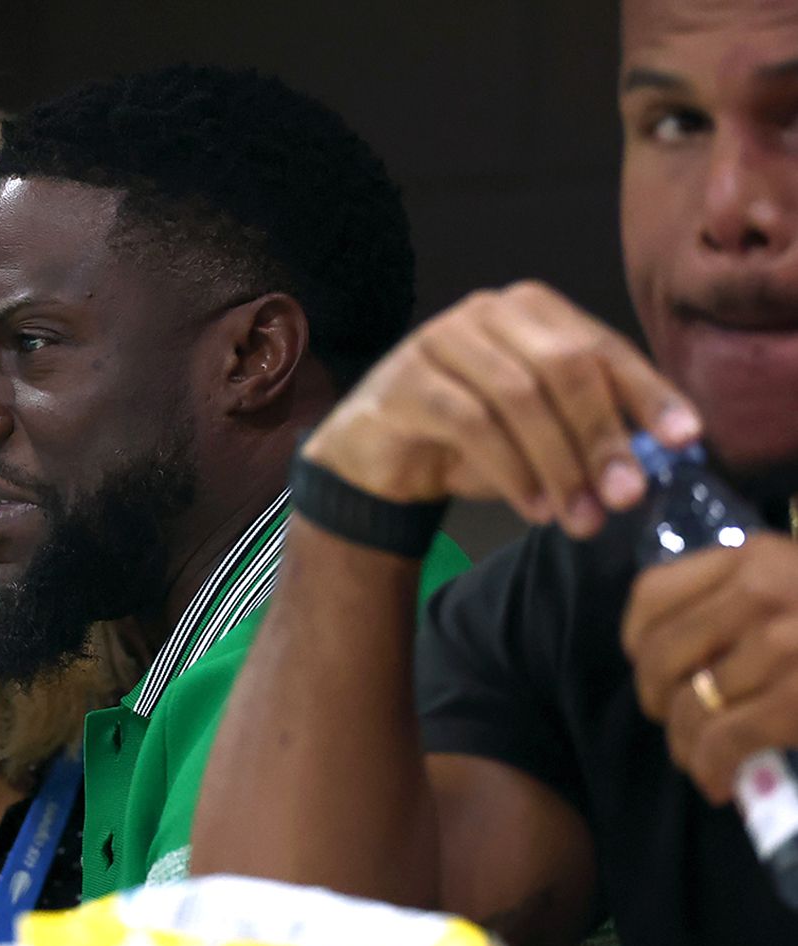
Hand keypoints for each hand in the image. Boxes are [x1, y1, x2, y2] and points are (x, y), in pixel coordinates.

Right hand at [302, 281, 700, 537]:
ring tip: (580, 518)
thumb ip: (590, 429)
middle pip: (564, 366)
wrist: (378, 455)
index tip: (684, 441)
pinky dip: (511, 470)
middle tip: (626, 496)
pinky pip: (469, 422)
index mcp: (534, 310)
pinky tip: (535, 507)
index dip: (647, 393)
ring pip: (517, 395)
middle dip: (601, 435)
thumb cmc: (469, 440)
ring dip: (558, 464)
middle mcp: (489, 311)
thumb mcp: (541, 432)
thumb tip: (659, 457)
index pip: (602, 346)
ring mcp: (441, 339)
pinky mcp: (405, 379)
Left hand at [624, 534, 797, 802]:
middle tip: (671, 723)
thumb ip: (740, 599)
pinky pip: (727, 738)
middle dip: (656, 699)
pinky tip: (718, 782)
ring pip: (693, 702)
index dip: (636, 640)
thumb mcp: (795, 581)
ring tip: (696, 761)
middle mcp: (761, 591)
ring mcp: (783, 643)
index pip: (654, 592)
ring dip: (684, 744)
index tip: (644, 666)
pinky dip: (711, 766)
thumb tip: (665, 655)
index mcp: (753, 556)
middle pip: (662, 654)